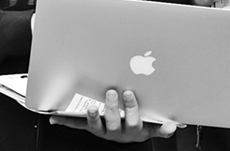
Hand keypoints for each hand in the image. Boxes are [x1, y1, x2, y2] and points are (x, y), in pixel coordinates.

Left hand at [49, 89, 175, 142]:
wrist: (127, 137)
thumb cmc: (140, 126)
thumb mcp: (153, 127)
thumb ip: (162, 127)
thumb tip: (174, 126)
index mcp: (133, 129)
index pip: (133, 120)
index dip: (131, 108)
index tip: (130, 93)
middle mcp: (117, 132)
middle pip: (114, 122)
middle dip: (112, 108)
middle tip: (111, 92)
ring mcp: (103, 130)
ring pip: (97, 126)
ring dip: (92, 117)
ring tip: (90, 107)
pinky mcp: (92, 128)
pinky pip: (78, 126)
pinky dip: (66, 122)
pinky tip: (55, 118)